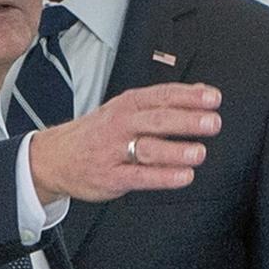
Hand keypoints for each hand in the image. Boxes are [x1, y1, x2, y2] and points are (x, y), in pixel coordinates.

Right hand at [27, 82, 220, 202]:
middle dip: (187, 121)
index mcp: (128, 104)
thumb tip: (202, 91)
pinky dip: (163, 177)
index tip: (213, 99)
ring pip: (148, 149)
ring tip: (199, 152)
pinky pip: (140, 177)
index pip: (162, 96)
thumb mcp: (126, 107)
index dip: (189, 97)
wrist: (55, 157)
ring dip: (176, 151)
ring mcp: (115, 151)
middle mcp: (122, 124)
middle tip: (212, 123)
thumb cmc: (97, 132)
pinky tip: (183, 176)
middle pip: (157, 120)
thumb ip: (164, 100)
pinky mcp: (112, 177)